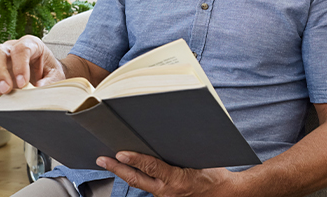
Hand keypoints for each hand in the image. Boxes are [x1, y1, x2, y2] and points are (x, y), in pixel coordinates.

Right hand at [0, 35, 64, 94]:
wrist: (45, 71)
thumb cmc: (49, 70)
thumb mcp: (56, 75)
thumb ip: (50, 80)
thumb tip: (39, 87)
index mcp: (31, 44)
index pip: (22, 49)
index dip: (20, 66)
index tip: (22, 84)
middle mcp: (13, 46)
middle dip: (0, 72)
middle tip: (6, 89)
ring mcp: (0, 54)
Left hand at [96, 151, 235, 196]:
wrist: (224, 194)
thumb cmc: (214, 174)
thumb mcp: (199, 159)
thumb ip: (180, 152)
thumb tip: (164, 136)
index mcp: (177, 180)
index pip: (152, 167)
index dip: (135, 160)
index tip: (120, 153)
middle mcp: (168, 191)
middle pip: (136, 180)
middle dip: (116, 169)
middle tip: (102, 159)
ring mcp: (165, 196)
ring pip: (139, 184)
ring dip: (124, 173)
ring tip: (109, 161)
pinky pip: (147, 186)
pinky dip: (137, 176)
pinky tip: (128, 169)